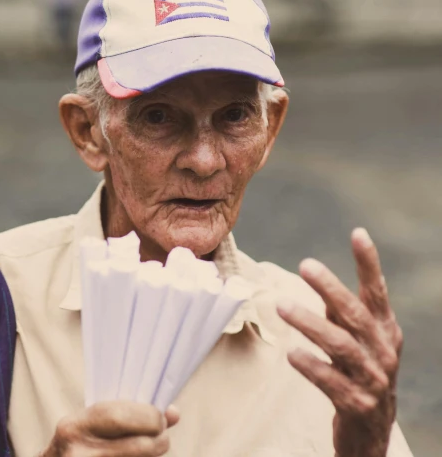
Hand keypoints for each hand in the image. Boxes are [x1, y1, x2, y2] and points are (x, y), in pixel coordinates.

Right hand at [40, 401, 179, 456]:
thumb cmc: (77, 443)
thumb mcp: (92, 423)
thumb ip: (128, 414)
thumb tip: (173, 413)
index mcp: (74, 427)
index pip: (119, 417)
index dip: (148, 417)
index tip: (160, 418)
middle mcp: (79, 454)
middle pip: (139, 447)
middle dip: (159, 441)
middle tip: (162, 437)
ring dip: (153, 455)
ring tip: (149, 447)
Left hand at [277, 228, 402, 456]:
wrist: (371, 434)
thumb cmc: (359, 375)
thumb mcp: (357, 341)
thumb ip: (341, 313)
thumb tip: (319, 278)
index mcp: (385, 332)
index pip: (377, 293)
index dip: (369, 264)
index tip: (358, 233)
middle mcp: (383, 353)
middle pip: (356, 316)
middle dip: (331, 288)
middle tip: (305, 265)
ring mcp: (373, 381)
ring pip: (342, 347)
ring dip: (310, 323)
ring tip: (281, 306)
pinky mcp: (358, 405)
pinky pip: (332, 383)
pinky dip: (312, 366)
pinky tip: (291, 354)